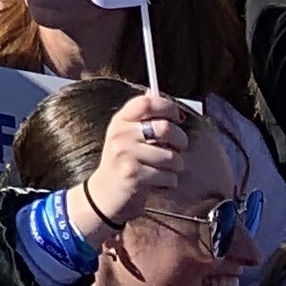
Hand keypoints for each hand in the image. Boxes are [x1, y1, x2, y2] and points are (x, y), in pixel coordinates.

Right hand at [75, 93, 197, 234]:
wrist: (105, 195)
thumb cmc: (122, 162)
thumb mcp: (125, 135)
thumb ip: (140, 116)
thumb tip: (152, 90)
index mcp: (120, 120)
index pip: (146, 102)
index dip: (167, 107)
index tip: (177, 117)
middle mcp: (120, 134)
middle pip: (165, 128)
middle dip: (180, 140)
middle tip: (178, 148)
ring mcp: (125, 154)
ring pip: (171, 156)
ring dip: (176, 167)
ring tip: (166, 169)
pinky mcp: (133, 175)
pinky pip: (168, 177)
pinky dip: (170, 182)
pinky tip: (158, 183)